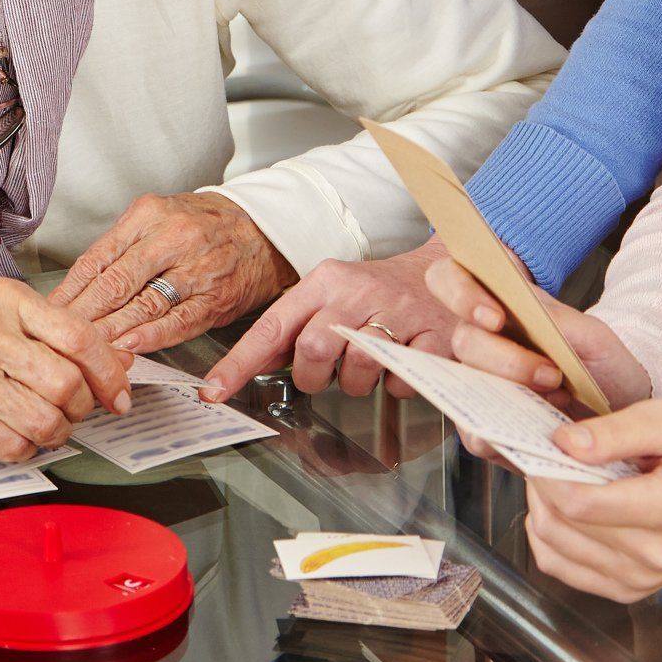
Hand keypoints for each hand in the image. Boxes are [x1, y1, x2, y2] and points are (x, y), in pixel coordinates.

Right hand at [0, 279, 131, 461]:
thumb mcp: (8, 323)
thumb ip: (63, 338)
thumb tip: (122, 360)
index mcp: (6, 300)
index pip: (79, 337)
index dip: (109, 373)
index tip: (119, 395)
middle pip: (67, 384)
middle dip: (80, 408)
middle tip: (70, 410)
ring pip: (46, 421)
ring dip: (54, 434)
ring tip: (41, 424)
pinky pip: (15, 447)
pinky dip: (24, 450)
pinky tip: (11, 434)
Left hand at [49, 191, 295, 352]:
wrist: (261, 229)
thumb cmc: (203, 225)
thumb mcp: (158, 218)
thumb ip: (121, 249)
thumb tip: (79, 286)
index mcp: (148, 215)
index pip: (98, 259)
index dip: (70, 291)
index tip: (49, 312)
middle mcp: (170, 238)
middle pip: (115, 283)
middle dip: (83, 315)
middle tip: (58, 337)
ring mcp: (194, 269)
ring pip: (142, 304)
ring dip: (110, 332)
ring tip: (84, 350)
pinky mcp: (214, 298)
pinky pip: (178, 321)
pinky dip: (151, 337)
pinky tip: (129, 348)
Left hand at [200, 240, 458, 402]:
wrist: (448, 270)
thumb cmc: (379, 290)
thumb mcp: (333, 294)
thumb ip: (297, 325)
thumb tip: (253, 363)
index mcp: (324, 281)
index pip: (272, 326)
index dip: (240, 363)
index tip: (214, 391)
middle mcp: (357, 292)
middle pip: (313, 350)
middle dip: (313, 377)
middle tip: (325, 375)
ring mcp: (397, 312)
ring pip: (357, 369)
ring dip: (357, 383)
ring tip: (367, 366)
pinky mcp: (433, 336)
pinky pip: (401, 380)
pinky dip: (397, 385)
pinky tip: (400, 365)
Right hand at [429, 258, 651, 411]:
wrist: (622, 413)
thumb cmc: (605, 366)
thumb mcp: (594, 336)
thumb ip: (557, 319)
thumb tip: (524, 307)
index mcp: (498, 306)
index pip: (448, 279)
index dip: (459, 293)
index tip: (495, 318)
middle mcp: (481, 342)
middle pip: (463, 339)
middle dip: (505, 359)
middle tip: (550, 373)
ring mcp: (478, 384)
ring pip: (461, 386)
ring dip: (510, 394)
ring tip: (555, 399)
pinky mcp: (482, 426)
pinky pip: (474, 433)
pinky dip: (509, 432)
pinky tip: (542, 424)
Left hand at [521, 403, 661, 602]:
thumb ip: (613, 432)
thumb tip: (563, 443)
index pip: (582, 503)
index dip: (546, 471)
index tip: (541, 443)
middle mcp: (659, 555)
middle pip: (562, 525)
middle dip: (540, 483)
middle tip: (547, 453)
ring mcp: (643, 579)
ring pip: (553, 548)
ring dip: (540, 507)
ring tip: (558, 477)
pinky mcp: (629, 589)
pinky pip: (561, 568)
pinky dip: (548, 537)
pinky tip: (562, 509)